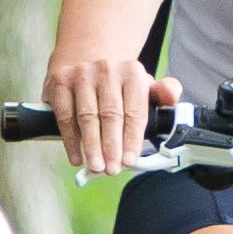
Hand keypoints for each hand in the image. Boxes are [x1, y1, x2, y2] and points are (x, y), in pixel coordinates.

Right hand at [46, 46, 170, 177]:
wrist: (86, 64)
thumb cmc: (119, 87)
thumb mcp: (144, 88)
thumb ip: (163, 94)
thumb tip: (172, 96)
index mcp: (132, 72)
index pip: (135, 110)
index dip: (132, 138)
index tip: (129, 160)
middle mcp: (107, 69)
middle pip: (110, 114)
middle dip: (111, 145)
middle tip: (112, 169)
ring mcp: (82, 73)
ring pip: (87, 116)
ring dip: (91, 145)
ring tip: (96, 166)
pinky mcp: (61, 80)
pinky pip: (65, 115)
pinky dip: (70, 139)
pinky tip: (76, 157)